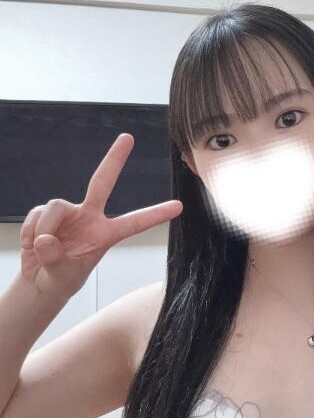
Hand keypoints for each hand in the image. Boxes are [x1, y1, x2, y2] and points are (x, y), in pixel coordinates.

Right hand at [19, 133, 182, 301]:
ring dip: (46, 228)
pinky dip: (31, 231)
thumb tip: (46, 238)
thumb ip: (56, 259)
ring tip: (42, 247)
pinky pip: (37, 215)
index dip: (155, 215)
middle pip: (102, 182)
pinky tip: (32, 244)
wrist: (39, 280)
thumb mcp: (62, 276)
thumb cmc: (60, 279)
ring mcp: (68, 212)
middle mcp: (89, 217)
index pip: (134, 223)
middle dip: (115, 159)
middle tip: (128, 137)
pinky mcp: (46, 212)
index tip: (179, 206)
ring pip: (56, 206)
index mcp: (105, 234)